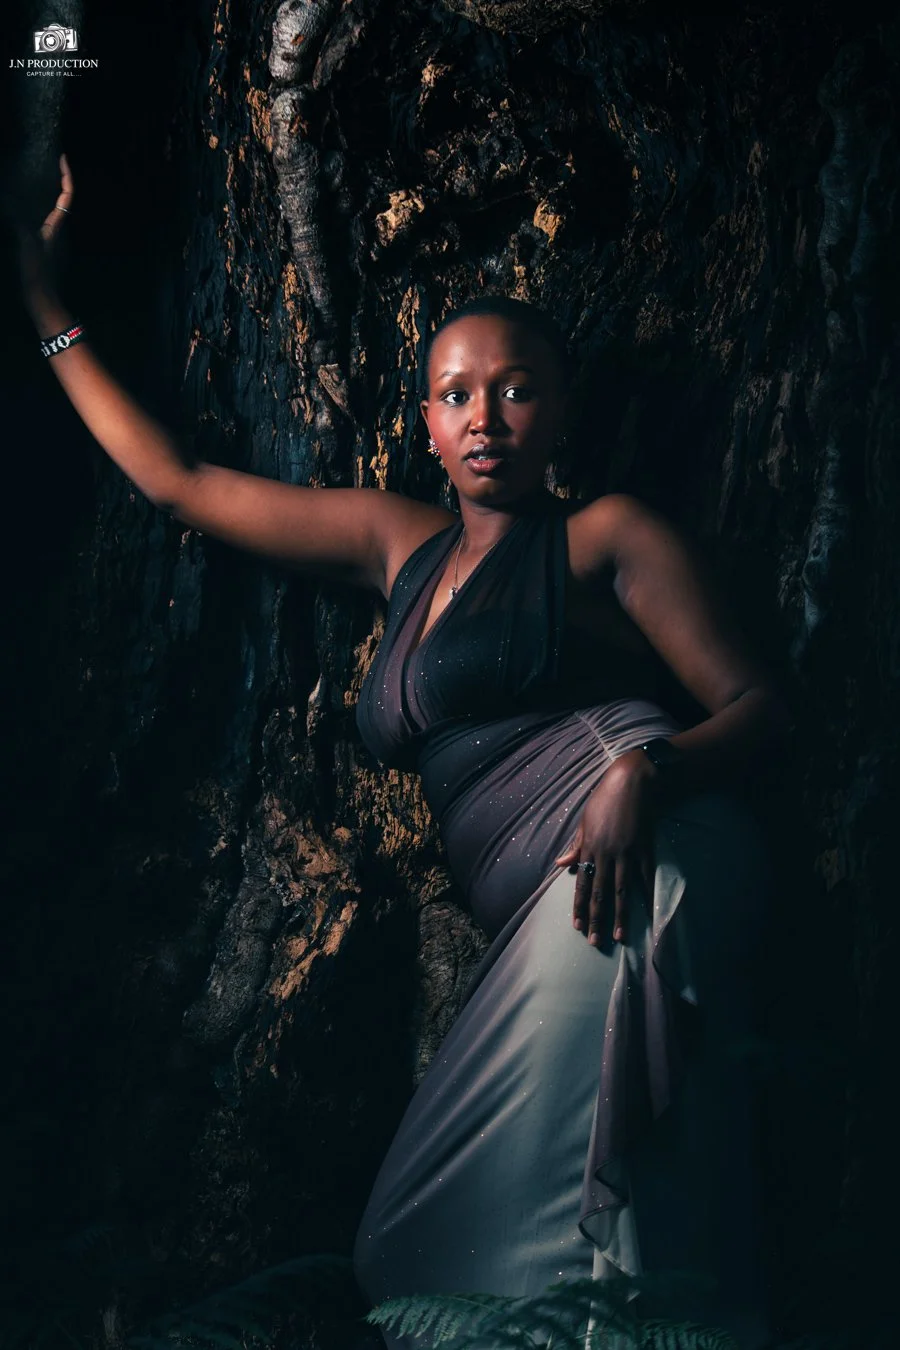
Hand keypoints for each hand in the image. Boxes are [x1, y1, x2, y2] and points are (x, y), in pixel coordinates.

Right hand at [17, 152, 73, 296]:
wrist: (42, 300)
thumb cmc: (37, 274)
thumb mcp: (28, 247)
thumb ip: (22, 226)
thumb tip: (14, 209)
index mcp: (56, 226)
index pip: (66, 196)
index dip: (66, 176)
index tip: (63, 158)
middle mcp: (57, 230)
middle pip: (61, 201)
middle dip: (57, 181)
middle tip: (46, 164)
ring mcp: (51, 239)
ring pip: (51, 211)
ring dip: (46, 195)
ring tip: (32, 180)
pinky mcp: (43, 248)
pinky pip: (41, 222)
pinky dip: (34, 210)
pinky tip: (21, 208)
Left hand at [554, 749, 658, 945]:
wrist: (632, 782)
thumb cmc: (605, 799)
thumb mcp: (585, 821)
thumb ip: (576, 845)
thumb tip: (561, 864)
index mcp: (589, 847)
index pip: (581, 883)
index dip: (579, 906)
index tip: (577, 926)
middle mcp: (605, 854)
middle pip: (599, 892)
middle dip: (596, 919)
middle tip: (595, 942)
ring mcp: (626, 853)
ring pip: (621, 890)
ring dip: (620, 916)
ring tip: (621, 937)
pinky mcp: (644, 849)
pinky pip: (645, 877)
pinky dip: (646, 896)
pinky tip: (648, 913)